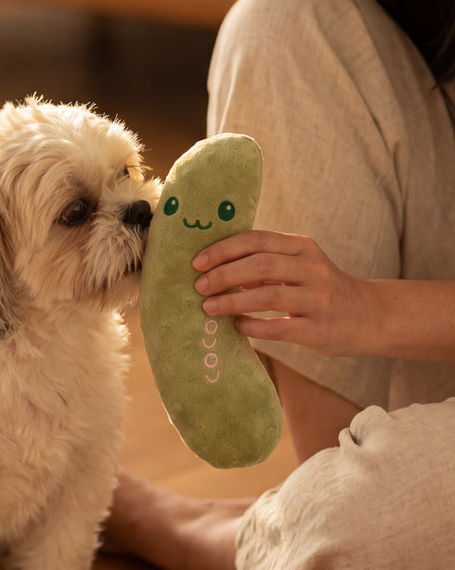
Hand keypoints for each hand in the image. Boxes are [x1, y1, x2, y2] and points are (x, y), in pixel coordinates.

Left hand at [191, 230, 371, 356]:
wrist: (371, 316)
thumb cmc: (321, 288)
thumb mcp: (299, 265)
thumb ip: (264, 262)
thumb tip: (214, 266)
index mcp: (302, 247)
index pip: (257, 240)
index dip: (223, 249)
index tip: (197, 262)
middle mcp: (313, 269)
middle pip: (260, 265)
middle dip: (224, 275)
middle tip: (199, 286)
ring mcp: (318, 299)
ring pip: (268, 295)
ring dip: (232, 302)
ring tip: (208, 308)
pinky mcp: (319, 329)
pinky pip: (279, 327)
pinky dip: (253, 326)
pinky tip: (237, 326)